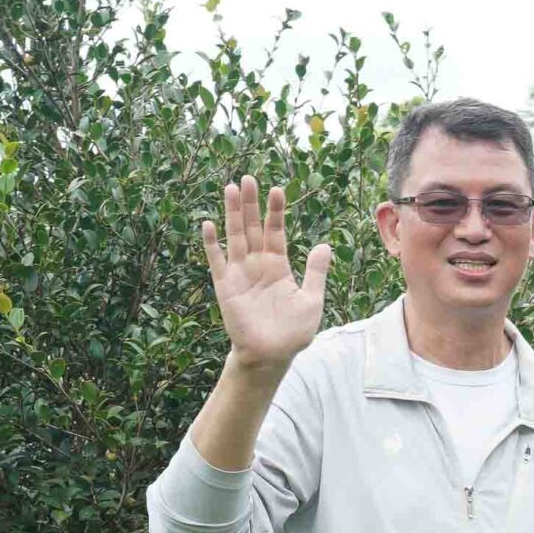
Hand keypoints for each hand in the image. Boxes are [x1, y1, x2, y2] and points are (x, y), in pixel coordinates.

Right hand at [201, 175, 330, 372]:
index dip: (276, 211)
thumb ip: (315, 272)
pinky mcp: (226, 286)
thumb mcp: (311, 300)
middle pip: (253, 227)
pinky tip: (208, 224)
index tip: (277, 189)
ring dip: (232, 214)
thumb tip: (324, 245)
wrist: (272, 354)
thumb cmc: (293, 331)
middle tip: (248, 178)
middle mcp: (258, 264)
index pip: (276, 232)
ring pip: (235, 236)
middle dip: (251, 204)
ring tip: (230, 189)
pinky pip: (217, 261)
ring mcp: (240, 273)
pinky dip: (212, 244)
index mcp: (278, 266)